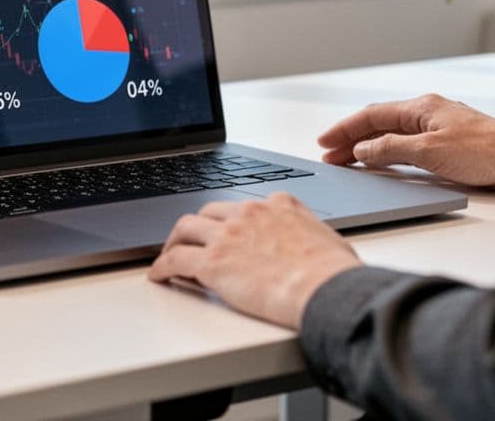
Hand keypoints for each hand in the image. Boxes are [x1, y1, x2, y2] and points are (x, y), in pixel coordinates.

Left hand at [149, 194, 361, 328]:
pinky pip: (175, 260)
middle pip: (209, 213)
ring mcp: (227, 235)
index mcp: (278, 205)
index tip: (225, 231)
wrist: (327, 289)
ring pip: (185, 229)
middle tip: (190, 241)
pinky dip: (162, 267)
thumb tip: (312, 248)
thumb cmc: (335, 273)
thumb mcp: (328, 239)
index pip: (243, 207)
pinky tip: (159, 275)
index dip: (230, 221)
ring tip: (169, 255)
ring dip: (174, 242)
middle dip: (198, 226)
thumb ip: (309, 235)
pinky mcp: (212, 262)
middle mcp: (248, 213)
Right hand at [316, 94, 494, 195]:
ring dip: (368, 147)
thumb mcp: (428, 151)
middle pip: (379, 124)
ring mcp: (439, 129)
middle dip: (351, 139)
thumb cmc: (487, 152)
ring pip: (393, 135)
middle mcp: (429, 113)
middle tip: (330, 155)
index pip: (371, 116)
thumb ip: (390, 149)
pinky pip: (408, 145)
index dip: (344, 130)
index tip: (324, 142)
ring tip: (348, 161)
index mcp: (421, 107)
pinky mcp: (450, 146)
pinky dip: (388, 153)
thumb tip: (363, 149)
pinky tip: (383, 164)